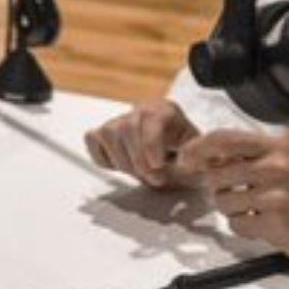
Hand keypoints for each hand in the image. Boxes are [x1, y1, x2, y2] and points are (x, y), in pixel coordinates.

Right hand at [84, 100, 199, 189]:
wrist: (174, 148)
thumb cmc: (184, 151)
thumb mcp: (196, 151)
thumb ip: (193, 156)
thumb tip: (184, 161)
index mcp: (164, 110)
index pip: (151, 119)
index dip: (151, 144)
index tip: (157, 165)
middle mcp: (139, 110)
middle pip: (126, 128)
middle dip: (138, 161)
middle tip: (155, 178)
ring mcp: (119, 119)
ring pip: (108, 133)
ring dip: (122, 161)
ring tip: (139, 173)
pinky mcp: (103, 131)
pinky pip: (92, 140)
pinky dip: (103, 157)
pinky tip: (121, 164)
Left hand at [186, 131, 288, 268]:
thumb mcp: (283, 162)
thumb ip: (248, 156)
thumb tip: (205, 156)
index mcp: (275, 148)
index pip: (223, 139)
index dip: (197, 149)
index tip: (185, 159)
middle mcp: (275, 167)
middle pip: (216, 175)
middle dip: (217, 189)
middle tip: (237, 195)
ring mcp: (276, 194)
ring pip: (223, 202)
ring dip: (232, 211)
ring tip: (255, 210)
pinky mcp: (275, 222)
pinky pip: (237, 225)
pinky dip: (245, 228)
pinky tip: (264, 224)